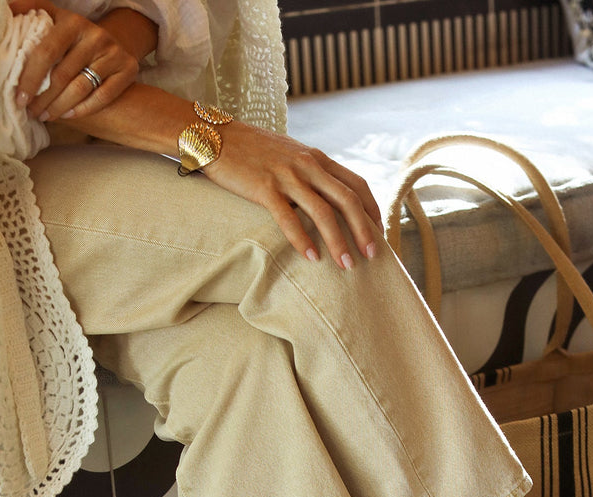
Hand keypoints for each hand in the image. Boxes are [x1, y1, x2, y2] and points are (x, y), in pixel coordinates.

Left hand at [8, 0, 138, 121]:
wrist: (113, 41)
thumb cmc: (73, 37)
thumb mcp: (53, 18)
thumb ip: (30, 11)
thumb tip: (3, 9)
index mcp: (71, 21)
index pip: (46, 52)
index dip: (31, 77)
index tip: (19, 97)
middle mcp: (94, 35)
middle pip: (63, 74)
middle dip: (43, 97)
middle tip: (31, 111)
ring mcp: (113, 53)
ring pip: (81, 88)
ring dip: (59, 107)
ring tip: (45, 116)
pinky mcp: (127, 70)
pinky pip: (103, 97)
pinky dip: (83, 109)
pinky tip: (67, 115)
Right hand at [204, 121, 383, 269]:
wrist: (214, 136)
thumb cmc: (253, 152)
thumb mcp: (291, 156)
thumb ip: (311, 174)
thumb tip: (329, 200)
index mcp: (318, 158)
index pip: (357, 184)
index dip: (372, 210)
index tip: (379, 233)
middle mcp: (308, 164)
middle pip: (348, 199)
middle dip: (363, 230)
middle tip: (371, 256)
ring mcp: (287, 175)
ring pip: (323, 211)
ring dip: (338, 241)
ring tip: (346, 265)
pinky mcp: (264, 187)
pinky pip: (288, 218)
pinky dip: (302, 240)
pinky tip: (311, 258)